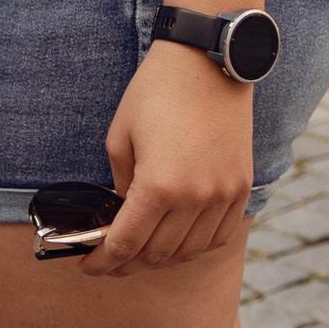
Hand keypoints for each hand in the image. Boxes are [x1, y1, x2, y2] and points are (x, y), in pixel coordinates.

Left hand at [82, 38, 252, 275]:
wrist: (207, 61)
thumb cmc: (155, 92)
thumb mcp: (120, 136)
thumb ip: (119, 184)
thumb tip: (121, 216)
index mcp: (158, 186)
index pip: (125, 244)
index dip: (102, 262)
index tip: (87, 267)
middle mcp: (195, 199)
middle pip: (157, 255)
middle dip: (127, 264)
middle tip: (109, 260)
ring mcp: (223, 197)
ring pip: (189, 252)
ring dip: (161, 258)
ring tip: (140, 251)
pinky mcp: (241, 189)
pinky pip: (218, 237)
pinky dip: (195, 246)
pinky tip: (177, 240)